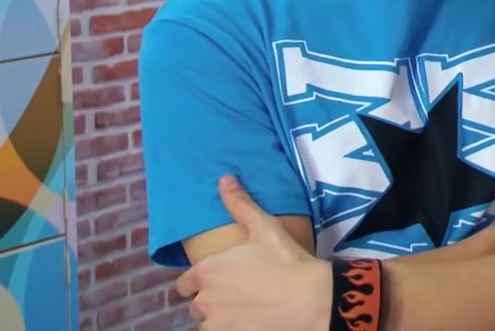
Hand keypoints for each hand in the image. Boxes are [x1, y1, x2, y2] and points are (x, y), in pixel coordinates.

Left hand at [175, 176, 331, 329]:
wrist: (311, 300)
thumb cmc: (286, 262)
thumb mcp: (264, 228)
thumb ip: (240, 204)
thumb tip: (223, 179)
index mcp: (208, 272)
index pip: (183, 284)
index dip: (195, 282)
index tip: (213, 280)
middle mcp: (206, 302)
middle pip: (195, 307)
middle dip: (209, 302)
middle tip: (232, 295)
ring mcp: (218, 326)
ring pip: (207, 327)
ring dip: (218, 320)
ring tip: (240, 312)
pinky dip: (231, 330)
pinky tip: (248, 323)